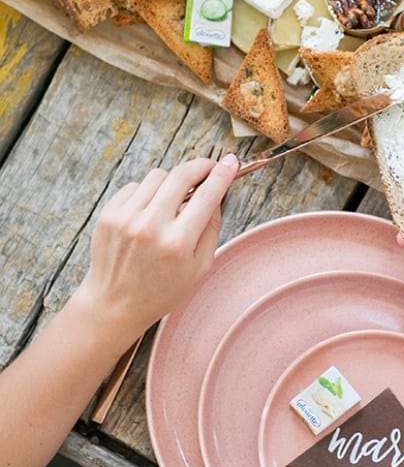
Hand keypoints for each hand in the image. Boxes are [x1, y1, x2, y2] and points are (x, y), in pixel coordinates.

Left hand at [77, 155, 238, 344]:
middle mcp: (150, 227)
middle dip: (200, 166)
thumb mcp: (199, 267)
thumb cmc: (161, 289)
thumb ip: (211, 229)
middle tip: (207, 169)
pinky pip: (135, 186)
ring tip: (171, 202)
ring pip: (158, 176)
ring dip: (171, 182)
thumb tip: (216, 194)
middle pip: (181, 175)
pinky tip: (148, 212)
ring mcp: (126, 218)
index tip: (231, 162)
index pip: (207, 196)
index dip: (222, 174)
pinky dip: (147, 193)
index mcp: (178, 243)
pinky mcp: (109, 214)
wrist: (114, 304)